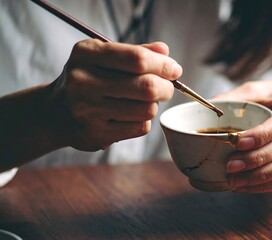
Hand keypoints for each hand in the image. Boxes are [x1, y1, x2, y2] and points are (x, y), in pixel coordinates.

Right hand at [49, 40, 181, 150]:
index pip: (137, 59)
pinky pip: (140, 127)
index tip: (174, 70)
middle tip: (166, 88)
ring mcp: (86, 110)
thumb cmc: (89, 79)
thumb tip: (165, 53)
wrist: (55, 112)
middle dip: (166, 88)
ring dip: (153, 105)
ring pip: (147, 110)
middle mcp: (82, 81)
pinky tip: (131, 115)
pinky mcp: (94, 134)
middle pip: (146, 87)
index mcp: (87, 54)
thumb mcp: (105, 57)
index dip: (163, 65)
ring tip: (144, 101)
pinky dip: (143, 121)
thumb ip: (136, 52)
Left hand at [213, 78, 271, 192]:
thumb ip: (240, 97)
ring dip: (261, 178)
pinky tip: (246, 186)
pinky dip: (268, 186)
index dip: (260, 136)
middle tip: (230, 167)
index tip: (237, 143)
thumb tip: (209, 105)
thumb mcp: (264, 88)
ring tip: (234, 181)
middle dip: (256, 161)